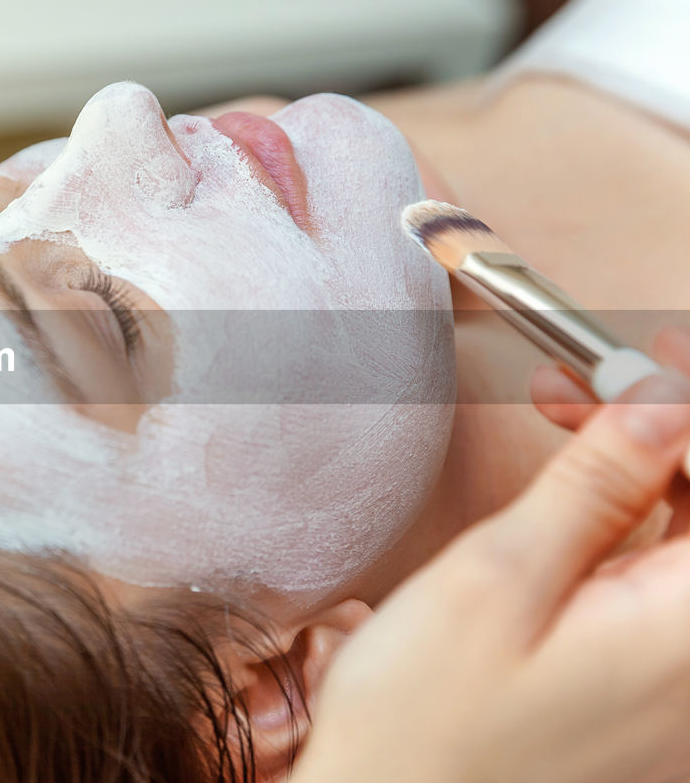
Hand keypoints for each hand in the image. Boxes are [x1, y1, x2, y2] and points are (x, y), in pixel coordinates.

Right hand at [293, 359, 689, 782]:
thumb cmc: (421, 727)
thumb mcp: (493, 581)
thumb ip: (591, 488)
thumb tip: (662, 403)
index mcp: (688, 635)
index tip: (640, 356)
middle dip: (669, 428)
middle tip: (590, 376)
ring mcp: (680, 687)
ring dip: (648, 468)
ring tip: (565, 416)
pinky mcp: (648, 694)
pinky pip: (665, 584)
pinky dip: (630, 523)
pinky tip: (574, 497)